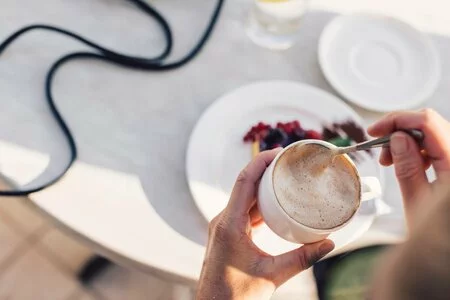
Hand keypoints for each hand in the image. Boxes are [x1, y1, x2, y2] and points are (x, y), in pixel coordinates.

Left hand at [196, 149, 334, 299]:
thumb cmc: (236, 296)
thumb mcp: (273, 275)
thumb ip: (303, 259)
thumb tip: (330, 244)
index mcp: (230, 224)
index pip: (244, 181)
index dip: (260, 161)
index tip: (279, 151)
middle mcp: (223, 221)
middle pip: (244, 185)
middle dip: (265, 170)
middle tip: (288, 162)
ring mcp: (224, 226)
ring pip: (243, 197)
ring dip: (262, 186)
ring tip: (285, 178)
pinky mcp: (227, 234)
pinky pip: (243, 211)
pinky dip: (259, 203)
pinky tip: (275, 205)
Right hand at [368, 109, 449, 224]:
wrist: (448, 249)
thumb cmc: (439, 233)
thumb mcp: (416, 201)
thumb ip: (407, 166)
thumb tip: (397, 138)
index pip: (427, 122)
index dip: (397, 120)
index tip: (374, 130)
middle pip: (430, 124)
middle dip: (400, 131)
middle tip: (381, 151)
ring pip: (433, 132)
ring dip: (408, 141)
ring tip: (391, 161)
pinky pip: (438, 144)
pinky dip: (419, 149)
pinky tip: (409, 164)